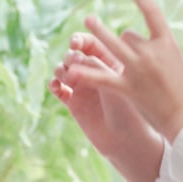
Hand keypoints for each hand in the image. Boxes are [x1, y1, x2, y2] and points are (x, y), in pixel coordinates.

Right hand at [49, 32, 163, 181]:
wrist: (126, 141)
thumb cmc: (128, 110)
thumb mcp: (114, 83)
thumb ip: (96, 66)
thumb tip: (76, 55)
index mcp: (108, 63)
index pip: (91, 44)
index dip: (80, 40)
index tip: (75, 43)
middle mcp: (95, 73)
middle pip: (74, 55)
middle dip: (70, 56)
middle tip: (72, 62)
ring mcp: (83, 87)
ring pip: (63, 70)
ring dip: (60, 69)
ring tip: (66, 78)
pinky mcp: (73, 103)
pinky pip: (58, 89)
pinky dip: (54, 85)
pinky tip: (56, 87)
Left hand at [78, 0, 182, 141]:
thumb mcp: (179, 65)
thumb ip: (163, 54)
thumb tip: (151, 47)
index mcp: (168, 45)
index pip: (154, 15)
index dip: (143, 1)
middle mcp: (151, 53)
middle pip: (127, 34)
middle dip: (116, 35)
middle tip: (91, 20)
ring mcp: (137, 69)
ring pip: (112, 46)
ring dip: (98, 34)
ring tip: (87, 21)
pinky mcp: (127, 87)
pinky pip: (102, 77)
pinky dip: (86, 74)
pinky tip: (71, 70)